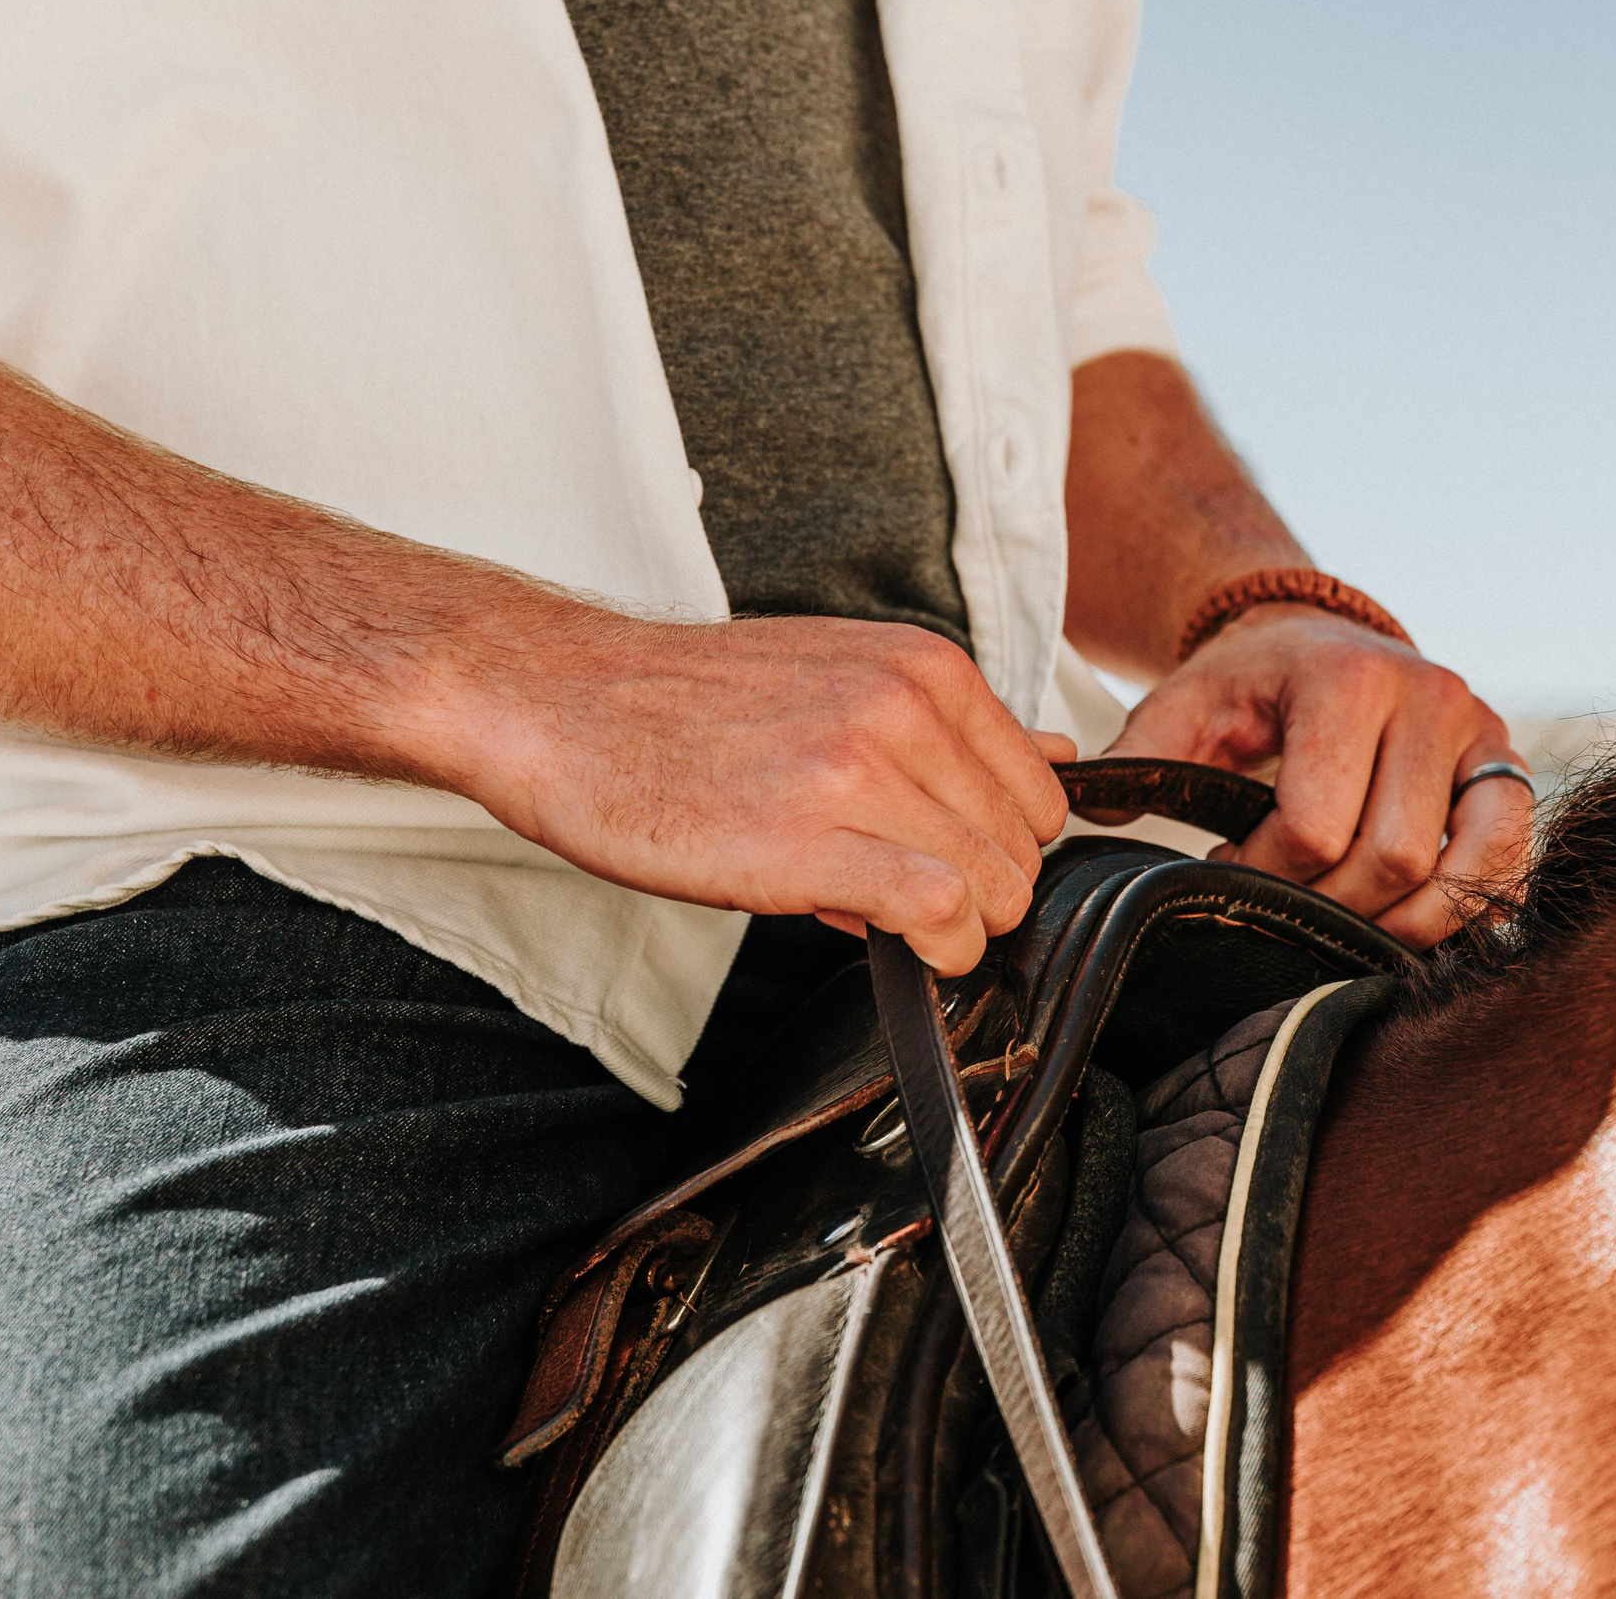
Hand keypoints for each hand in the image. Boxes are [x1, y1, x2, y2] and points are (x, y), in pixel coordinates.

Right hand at [421, 615, 1073, 974]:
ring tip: (896, 923)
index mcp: (921, 667)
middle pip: (1025, 844)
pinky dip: (941, 949)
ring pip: (996, 882)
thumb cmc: (686, 705)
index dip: (1004, 846)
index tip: (954, 865)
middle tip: (916, 904)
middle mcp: (905, 707)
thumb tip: (1052, 753)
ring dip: (964, 929)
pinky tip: (903, 949)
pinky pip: (941, 910)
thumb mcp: (839, 676)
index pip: (1039, 788)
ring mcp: (861, 771)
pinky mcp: (814, 839)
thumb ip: (949, 724)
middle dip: (986, 892)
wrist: (562, 704)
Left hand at [1100, 605, 1530, 945]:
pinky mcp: (1507, 768)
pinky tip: (1414, 924)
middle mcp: (1430, 698)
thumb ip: (1141, 755)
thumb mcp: (1187, 701)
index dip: (1265, 874)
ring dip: (1404, 923)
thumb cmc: (1252, 682)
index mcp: (1347, 680)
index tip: (1226, 869)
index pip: (1315, 827)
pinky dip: (1469, 907)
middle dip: (1328, 906)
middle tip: (1282, 905)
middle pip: (1392, 858)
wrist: (1325, 638)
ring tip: (1344, 927)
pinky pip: (1511, 860)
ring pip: (1463, 870)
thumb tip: (1088, 816)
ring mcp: (1482, 733)